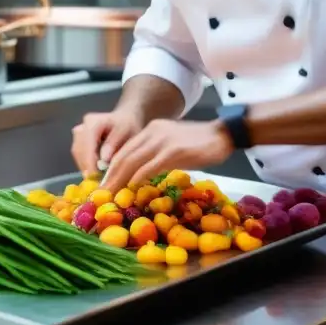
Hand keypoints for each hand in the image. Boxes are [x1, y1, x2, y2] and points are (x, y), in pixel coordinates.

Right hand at [71, 109, 143, 176]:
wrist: (125, 119)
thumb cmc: (128, 126)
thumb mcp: (126, 132)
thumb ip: (114, 143)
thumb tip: (103, 159)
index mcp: (93, 122)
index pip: (87, 144)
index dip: (90, 162)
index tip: (96, 177)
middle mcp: (82, 126)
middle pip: (78, 150)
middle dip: (86, 166)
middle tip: (96, 181)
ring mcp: (79, 132)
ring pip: (77, 153)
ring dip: (84, 166)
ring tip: (96, 178)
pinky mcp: (78, 139)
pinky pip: (78, 154)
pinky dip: (85, 163)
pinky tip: (94, 171)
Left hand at [100, 119, 232, 190]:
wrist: (223, 134)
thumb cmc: (200, 144)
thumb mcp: (172, 146)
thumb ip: (157, 155)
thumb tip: (141, 175)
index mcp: (151, 130)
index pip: (125, 150)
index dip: (111, 167)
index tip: (104, 183)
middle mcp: (153, 132)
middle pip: (124, 156)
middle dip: (110, 176)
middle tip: (102, 193)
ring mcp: (163, 141)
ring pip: (133, 161)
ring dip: (119, 179)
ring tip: (111, 194)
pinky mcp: (174, 150)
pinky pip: (151, 165)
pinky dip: (138, 177)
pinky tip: (131, 187)